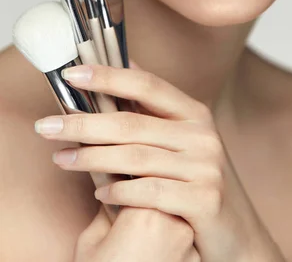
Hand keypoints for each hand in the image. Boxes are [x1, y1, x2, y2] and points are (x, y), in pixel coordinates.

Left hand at [35, 62, 284, 260]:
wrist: (236, 233)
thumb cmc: (196, 182)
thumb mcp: (181, 141)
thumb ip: (151, 112)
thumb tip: (120, 66)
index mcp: (194, 113)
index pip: (147, 85)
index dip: (108, 77)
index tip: (72, 74)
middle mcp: (202, 134)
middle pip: (132, 123)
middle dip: (83, 123)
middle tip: (46, 126)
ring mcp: (206, 166)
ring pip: (134, 158)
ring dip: (90, 159)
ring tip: (60, 158)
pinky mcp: (205, 199)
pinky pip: (148, 193)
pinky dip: (119, 192)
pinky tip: (99, 194)